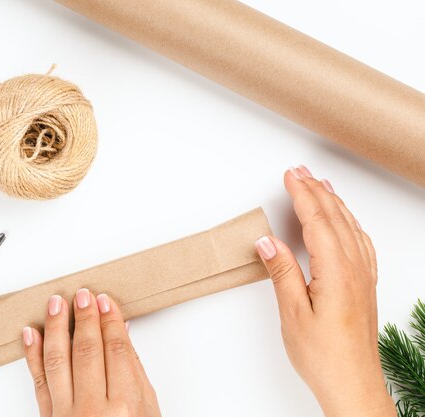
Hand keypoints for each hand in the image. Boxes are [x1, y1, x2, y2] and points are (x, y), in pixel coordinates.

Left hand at [22, 289, 161, 416]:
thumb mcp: (149, 413)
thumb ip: (135, 373)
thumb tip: (122, 336)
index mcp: (124, 407)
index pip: (116, 351)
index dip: (111, 322)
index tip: (106, 302)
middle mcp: (93, 410)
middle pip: (88, 351)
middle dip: (85, 318)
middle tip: (82, 294)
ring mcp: (66, 414)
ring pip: (58, 360)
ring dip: (56, 328)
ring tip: (56, 303)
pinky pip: (37, 381)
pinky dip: (32, 355)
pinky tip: (32, 333)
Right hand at [255, 166, 395, 416]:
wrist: (353, 384)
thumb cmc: (324, 355)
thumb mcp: (293, 313)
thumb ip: (282, 272)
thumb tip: (268, 241)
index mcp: (336, 272)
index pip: (317, 222)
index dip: (303, 195)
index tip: (291, 176)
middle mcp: (354, 269)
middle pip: (335, 219)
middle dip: (316, 191)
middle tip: (300, 172)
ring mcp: (363, 277)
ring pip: (350, 228)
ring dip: (334, 203)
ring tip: (321, 185)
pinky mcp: (365, 286)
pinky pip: (361, 243)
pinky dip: (351, 223)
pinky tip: (346, 222)